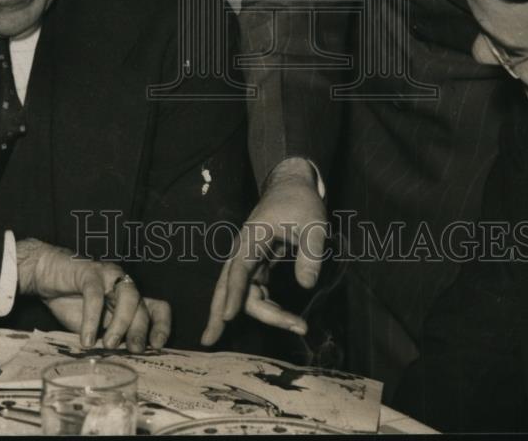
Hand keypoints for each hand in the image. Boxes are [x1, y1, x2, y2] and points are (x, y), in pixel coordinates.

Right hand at [16, 238, 170, 350]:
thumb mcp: (96, 325)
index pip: (158, 308)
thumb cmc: (73, 302)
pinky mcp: (89, 272)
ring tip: (109, 345)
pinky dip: (92, 319)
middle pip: (143, 306)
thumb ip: (109, 336)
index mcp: (131, 299)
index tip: (157, 346)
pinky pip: (95, 295)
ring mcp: (109, 276)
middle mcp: (125, 285)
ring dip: (122, 323)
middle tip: (133, 350)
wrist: (47, 274)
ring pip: (128, 296)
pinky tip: (86, 339)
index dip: (162, 326)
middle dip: (140, 330)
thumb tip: (122, 361)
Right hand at [200, 158, 326, 345]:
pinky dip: (264, 305)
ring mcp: (249, 257)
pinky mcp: (257, 263)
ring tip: (295, 326)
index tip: (228, 317)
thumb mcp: (314, 223)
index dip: (234, 293)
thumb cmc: (301, 202)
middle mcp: (245, 250)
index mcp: (253, 237)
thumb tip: (306, 287)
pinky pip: (254, 289)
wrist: (292, 185)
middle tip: (213, 342)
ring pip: (243, 292)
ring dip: (263, 312)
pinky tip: (280, 318)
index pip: (239, 269)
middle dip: (220, 313)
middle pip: (230, 285)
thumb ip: (311, 253)